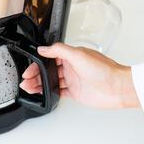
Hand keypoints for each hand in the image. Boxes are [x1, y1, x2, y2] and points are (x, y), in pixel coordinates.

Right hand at [19, 43, 139, 108]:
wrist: (117, 88)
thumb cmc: (104, 70)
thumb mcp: (78, 54)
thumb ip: (59, 50)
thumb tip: (43, 48)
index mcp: (71, 56)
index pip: (49, 58)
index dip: (37, 63)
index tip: (29, 69)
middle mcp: (71, 68)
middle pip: (48, 71)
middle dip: (35, 76)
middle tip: (26, 80)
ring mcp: (73, 80)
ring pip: (51, 82)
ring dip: (39, 85)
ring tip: (29, 88)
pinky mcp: (75, 92)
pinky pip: (58, 92)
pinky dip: (49, 93)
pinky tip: (43, 94)